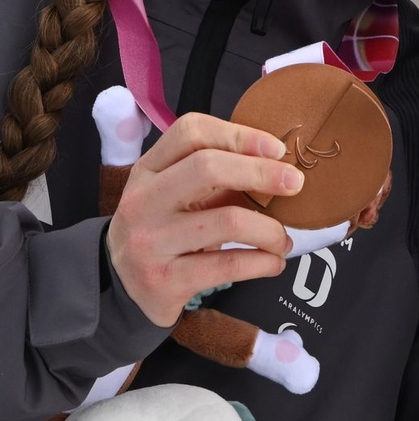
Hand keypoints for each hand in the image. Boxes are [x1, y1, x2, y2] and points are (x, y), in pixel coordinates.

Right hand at [106, 113, 302, 325]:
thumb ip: (216, 174)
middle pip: (207, 167)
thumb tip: (280, 166)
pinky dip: (262, 262)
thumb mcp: (176, 193)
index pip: (191, 132)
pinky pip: (227, 265)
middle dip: (261, 173)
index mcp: (148, 168)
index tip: (278, 148)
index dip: (240, 134)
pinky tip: (273, 262)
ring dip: (270, 230)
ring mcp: (149, 242)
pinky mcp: (163, 281)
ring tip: (284, 239)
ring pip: (227, 220)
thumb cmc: (164, 227)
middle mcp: (143, 201)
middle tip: (296, 184)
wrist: (120, 288)